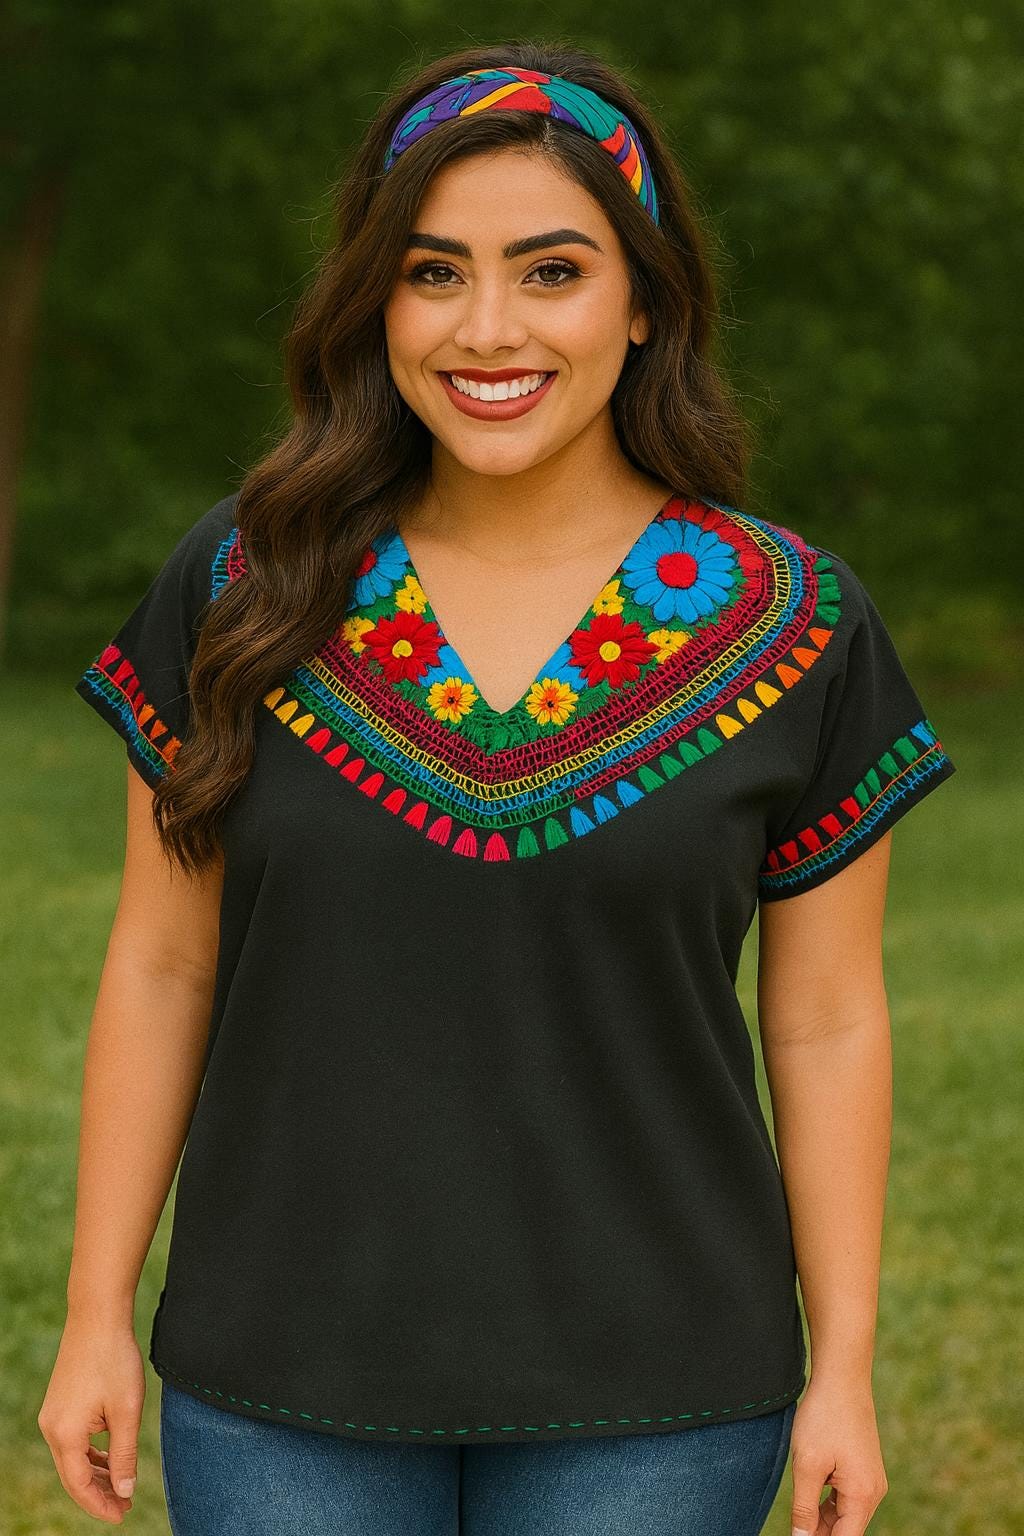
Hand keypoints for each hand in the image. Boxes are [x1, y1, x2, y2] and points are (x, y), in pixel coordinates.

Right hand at [37, 1316, 144, 1523]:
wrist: (97, 1317)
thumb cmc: (114, 1360)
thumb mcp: (127, 1410)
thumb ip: (125, 1454)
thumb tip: (124, 1491)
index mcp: (65, 1434)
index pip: (80, 1486)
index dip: (101, 1505)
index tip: (123, 1515)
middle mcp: (52, 1428)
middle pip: (73, 1476)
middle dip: (98, 1494)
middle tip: (125, 1507)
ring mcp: (53, 1415)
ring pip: (72, 1459)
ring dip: (95, 1474)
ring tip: (121, 1487)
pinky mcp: (59, 1404)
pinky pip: (73, 1441)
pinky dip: (90, 1454)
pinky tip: (109, 1458)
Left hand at [788, 1374, 888, 1533]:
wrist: (842, 1378)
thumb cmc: (824, 1417)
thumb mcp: (807, 1464)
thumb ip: (804, 1508)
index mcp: (862, 1496)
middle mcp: (873, 1492)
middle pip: (845, 1530)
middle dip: (818, 1533)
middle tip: (794, 1527)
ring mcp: (870, 1480)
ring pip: (844, 1515)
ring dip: (821, 1520)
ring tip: (797, 1516)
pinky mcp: (863, 1469)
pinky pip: (845, 1498)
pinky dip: (826, 1503)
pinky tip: (808, 1497)